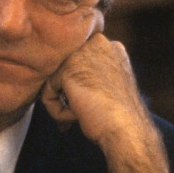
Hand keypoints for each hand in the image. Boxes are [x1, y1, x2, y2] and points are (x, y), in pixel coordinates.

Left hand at [41, 34, 169, 172]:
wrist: (126, 129)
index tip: (88, 105)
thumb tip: (64, 82)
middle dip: (66, 93)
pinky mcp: (68, 68)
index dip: (77, 85)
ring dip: (62, 103)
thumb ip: (89, 76)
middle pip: (64, 69)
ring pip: (54, 80)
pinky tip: (75, 116)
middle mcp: (97, 43)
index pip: (77, 61)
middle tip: (80, 113)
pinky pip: (48, 92)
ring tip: (79, 116)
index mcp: (110, 47)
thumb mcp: (108, 86)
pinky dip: (56, 111)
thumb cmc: (118, 117)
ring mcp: (82, 53)